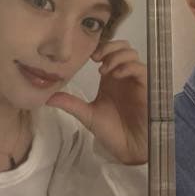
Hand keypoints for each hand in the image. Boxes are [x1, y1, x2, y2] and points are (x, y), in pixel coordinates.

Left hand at [46, 39, 147, 164]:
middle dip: (109, 47)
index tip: (88, 57)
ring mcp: (135, 80)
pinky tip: (116, 75)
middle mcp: (123, 75)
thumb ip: (70, 103)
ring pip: (131, 53)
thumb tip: (48, 98)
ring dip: (117, 56)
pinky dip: (128, 67)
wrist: (129, 148)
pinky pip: (140, 68)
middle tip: (96, 58)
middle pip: (121, 47)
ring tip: (104, 70)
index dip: (99, 48)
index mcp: (110, 78)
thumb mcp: (87, 115)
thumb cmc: (112, 132)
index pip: (107, 52)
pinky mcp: (146, 87)